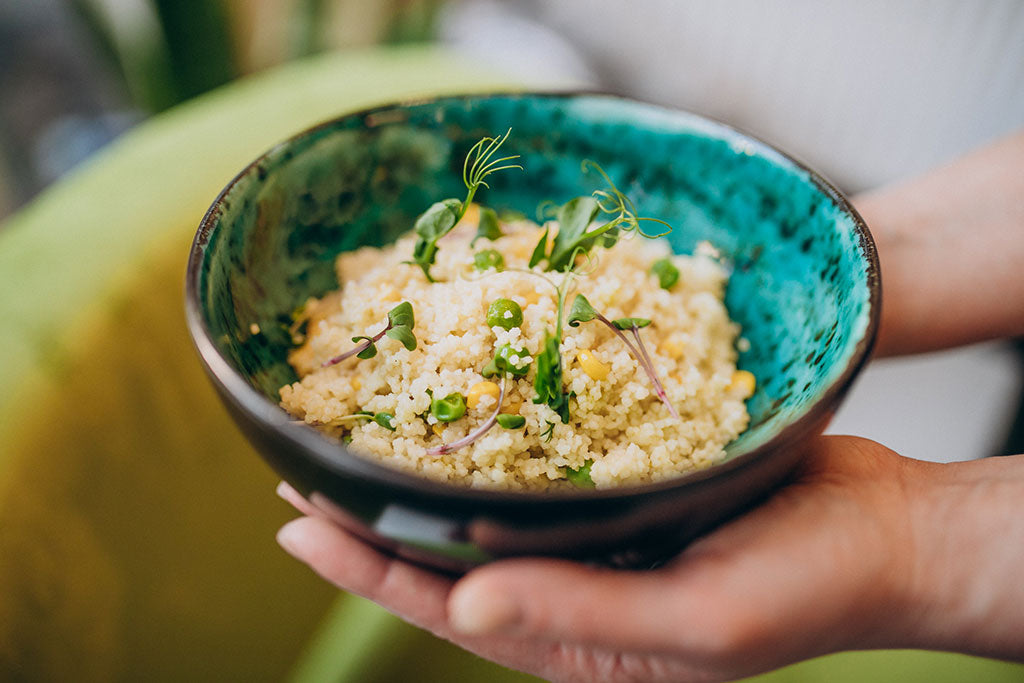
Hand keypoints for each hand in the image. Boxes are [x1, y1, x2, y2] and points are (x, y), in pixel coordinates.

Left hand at [275, 436, 1023, 682]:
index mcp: (583, 642)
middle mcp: (579, 594)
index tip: (300, 529)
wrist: (886, 532)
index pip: (450, 610)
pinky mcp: (630, 496)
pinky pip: (543, 475)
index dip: (369, 570)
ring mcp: (602, 543)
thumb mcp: (699, 624)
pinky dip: (494, 451)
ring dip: (423, 483)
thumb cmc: (809, 590)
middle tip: (299, 480)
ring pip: (489, 514)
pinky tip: (468, 418)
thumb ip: (583, 619)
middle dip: (374, 524)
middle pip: (453, 561)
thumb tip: (466, 606)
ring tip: (359, 448)